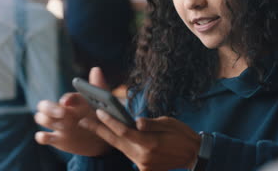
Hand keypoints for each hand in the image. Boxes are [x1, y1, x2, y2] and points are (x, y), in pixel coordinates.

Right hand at [34, 67, 112, 155]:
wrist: (100, 139)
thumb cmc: (99, 117)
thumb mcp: (100, 104)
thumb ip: (98, 87)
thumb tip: (96, 68)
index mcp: (72, 102)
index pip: (65, 98)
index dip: (66, 99)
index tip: (68, 102)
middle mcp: (60, 112)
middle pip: (44, 105)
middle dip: (50, 108)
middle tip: (63, 113)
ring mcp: (56, 125)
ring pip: (41, 118)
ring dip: (48, 121)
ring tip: (64, 126)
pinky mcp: (55, 139)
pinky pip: (41, 137)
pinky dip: (42, 136)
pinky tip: (48, 136)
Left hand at [80, 111, 200, 170]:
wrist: (194, 155)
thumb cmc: (182, 135)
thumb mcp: (169, 123)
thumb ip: (150, 124)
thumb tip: (135, 122)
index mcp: (150, 143)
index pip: (124, 131)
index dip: (110, 121)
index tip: (98, 111)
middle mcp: (143, 156)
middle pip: (116, 142)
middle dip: (99, 130)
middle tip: (83, 121)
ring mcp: (143, 165)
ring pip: (120, 148)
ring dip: (108, 137)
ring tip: (94, 125)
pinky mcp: (144, 169)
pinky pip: (129, 154)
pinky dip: (121, 144)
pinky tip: (114, 134)